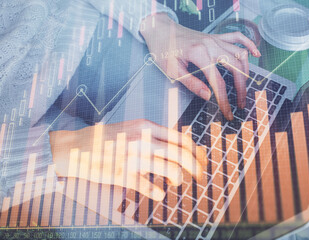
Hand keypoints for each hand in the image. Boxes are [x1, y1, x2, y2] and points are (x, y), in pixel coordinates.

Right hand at [49, 119, 205, 200]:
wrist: (75, 147)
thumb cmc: (105, 138)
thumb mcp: (131, 128)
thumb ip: (153, 134)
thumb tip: (177, 145)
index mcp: (146, 126)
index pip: (180, 138)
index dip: (195, 151)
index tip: (200, 159)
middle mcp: (143, 140)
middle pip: (181, 153)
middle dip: (196, 167)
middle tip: (199, 175)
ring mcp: (134, 157)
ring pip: (171, 170)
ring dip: (180, 179)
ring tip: (178, 182)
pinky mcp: (124, 175)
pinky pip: (149, 187)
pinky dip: (159, 193)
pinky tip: (160, 193)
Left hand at [140, 13, 260, 120]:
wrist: (159, 30)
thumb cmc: (163, 50)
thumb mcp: (172, 70)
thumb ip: (192, 84)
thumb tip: (208, 96)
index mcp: (199, 54)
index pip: (218, 82)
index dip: (224, 100)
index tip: (228, 113)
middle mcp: (211, 45)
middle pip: (235, 68)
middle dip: (241, 88)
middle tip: (240, 104)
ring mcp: (215, 39)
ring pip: (240, 54)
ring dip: (246, 72)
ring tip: (244, 89)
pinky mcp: (216, 37)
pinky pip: (238, 37)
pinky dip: (249, 44)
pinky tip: (255, 54)